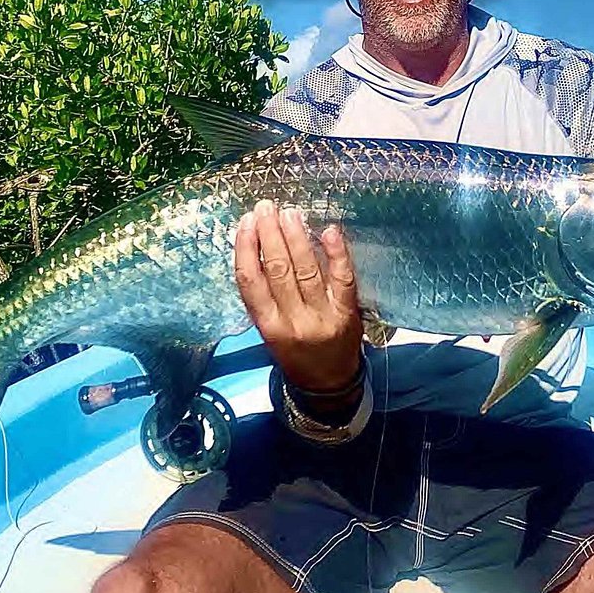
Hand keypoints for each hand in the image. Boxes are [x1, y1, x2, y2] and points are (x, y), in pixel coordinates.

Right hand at [233, 199, 363, 391]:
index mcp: (268, 327)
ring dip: (297, 237)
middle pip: (278, 271)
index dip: (245, 249)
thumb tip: (257, 248)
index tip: (245, 223)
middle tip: (266, 207)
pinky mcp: (348, 312)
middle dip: (270, 235)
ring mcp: (323, 316)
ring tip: (289, 212)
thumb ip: (264, 298)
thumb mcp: (270, 331)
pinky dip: (336, 253)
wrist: (330, 385)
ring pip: (307, 270)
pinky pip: (343, 279)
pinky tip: (328, 230)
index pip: (251, 283)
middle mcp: (294, 321)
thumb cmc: (294, 352)